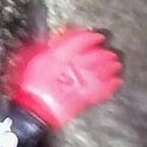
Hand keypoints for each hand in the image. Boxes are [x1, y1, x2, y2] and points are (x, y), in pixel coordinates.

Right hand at [7, 29, 122, 129]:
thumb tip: (53, 41)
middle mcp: (75, 65)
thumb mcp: (30, 59)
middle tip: (108, 50)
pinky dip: (112, 84)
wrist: (35, 111)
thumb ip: (44, 48)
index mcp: (60, 54)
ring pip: (104, 69)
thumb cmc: (29, 86)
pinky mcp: (87, 96)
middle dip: (105, 51)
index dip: (91, 36)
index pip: (82, 39)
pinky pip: (105, 88)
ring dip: (111, 65)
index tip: (96, 35)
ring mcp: (83, 81)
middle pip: (98, 54)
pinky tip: (116, 80)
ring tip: (115, 62)